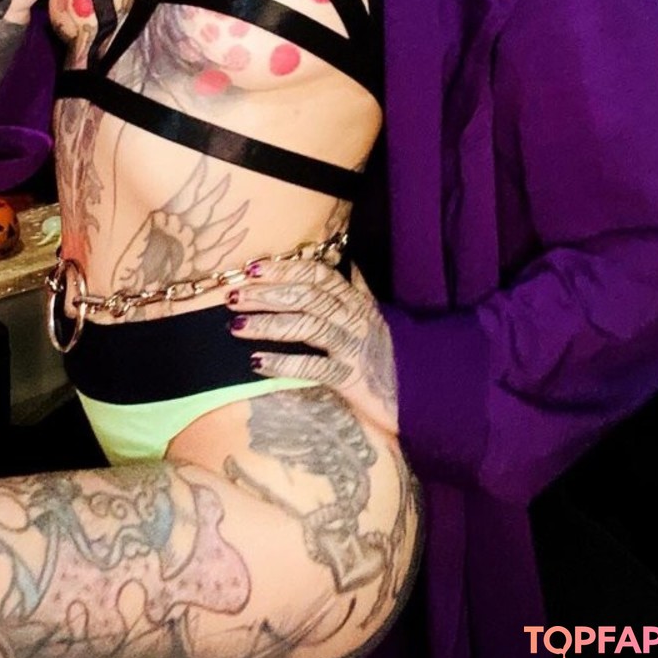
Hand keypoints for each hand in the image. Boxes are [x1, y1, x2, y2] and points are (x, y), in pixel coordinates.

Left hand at [228, 258, 398, 436]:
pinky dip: (284, 363)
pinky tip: (257, 363)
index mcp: (356, 301)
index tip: (253, 268)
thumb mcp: (377, 316)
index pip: (317, 275)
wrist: (424, 394)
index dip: (284, 269)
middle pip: (305, 297)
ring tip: (237, 326)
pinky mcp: (353, 378)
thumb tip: (353, 264)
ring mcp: (354, 346)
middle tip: (232, 296)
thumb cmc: (393, 354)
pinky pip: (314, 367)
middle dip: (266, 294)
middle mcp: (354, 318)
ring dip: (269, 324)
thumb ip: (360, 290)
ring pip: (308, 326)